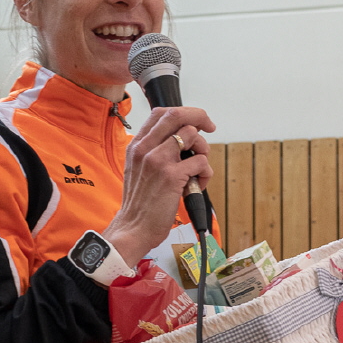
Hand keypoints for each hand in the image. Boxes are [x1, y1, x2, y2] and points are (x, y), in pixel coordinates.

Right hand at [103, 105, 215, 265]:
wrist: (133, 229)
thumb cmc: (139, 205)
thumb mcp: (137, 170)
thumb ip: (152, 152)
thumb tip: (180, 140)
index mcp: (136, 146)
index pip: (161, 113)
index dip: (184, 112)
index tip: (196, 122)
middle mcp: (145, 149)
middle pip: (177, 115)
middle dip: (200, 117)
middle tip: (210, 128)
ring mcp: (158, 161)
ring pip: (192, 135)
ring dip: (203, 150)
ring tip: (198, 169)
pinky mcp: (171, 176)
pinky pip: (200, 162)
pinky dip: (205, 173)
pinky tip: (198, 185)